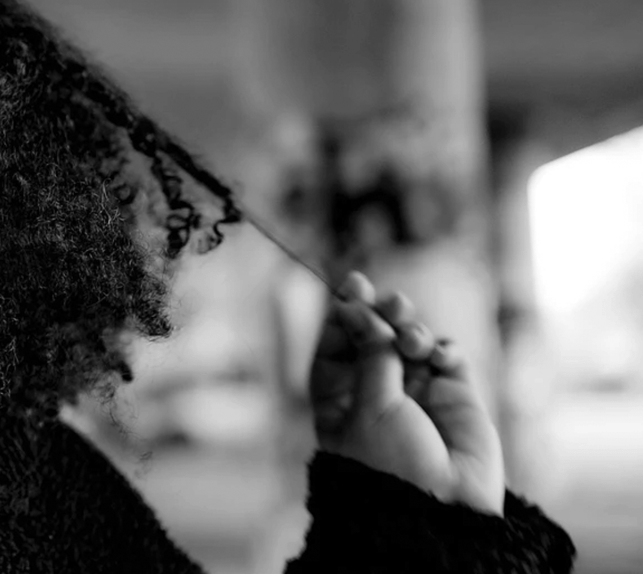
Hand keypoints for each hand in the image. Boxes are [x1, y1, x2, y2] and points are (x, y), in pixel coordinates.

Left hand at [309, 271, 505, 515]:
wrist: (442, 508)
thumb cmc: (392, 464)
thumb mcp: (370, 405)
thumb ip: (371, 354)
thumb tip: (357, 307)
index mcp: (341, 400)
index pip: (337, 346)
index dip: (345, 316)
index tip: (352, 285)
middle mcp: (378, 394)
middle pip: (376, 338)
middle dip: (383, 313)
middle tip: (391, 300)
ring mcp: (419, 395)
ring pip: (412, 342)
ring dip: (411, 329)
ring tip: (411, 339)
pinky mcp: (457, 398)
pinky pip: (448, 357)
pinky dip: (443, 349)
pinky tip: (439, 357)